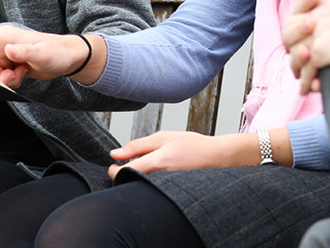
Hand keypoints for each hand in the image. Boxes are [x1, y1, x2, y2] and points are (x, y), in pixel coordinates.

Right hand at [0, 25, 100, 86]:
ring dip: (2, 79)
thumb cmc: (57, 52)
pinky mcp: (8, 63)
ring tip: (21, 74)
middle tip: (12, 76)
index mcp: (4, 36)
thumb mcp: (43, 54)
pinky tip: (22, 75)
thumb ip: (25, 52)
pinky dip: (8, 80)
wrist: (68, 58)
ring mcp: (4, 54)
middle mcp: (1, 44)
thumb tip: (9, 50)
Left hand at [108, 131, 248, 178]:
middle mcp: (159, 179)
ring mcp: (165, 187)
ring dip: (138, 176)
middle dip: (125, 174)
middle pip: (131, 182)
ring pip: (141, 185)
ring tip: (148, 165)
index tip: (114, 165)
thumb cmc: (192, 145)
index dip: (114, 170)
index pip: (124, 172)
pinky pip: (152, 188)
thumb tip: (115, 153)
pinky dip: (149, 180)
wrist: (216, 157)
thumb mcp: (164, 137)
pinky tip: (158, 172)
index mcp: (156, 162)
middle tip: (131, 163)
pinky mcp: (170, 192)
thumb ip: (138, 145)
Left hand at [282, 0, 329, 93]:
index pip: (295, 16)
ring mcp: (314, 35)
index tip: (299, 38)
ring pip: (295, 54)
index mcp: (316, 1)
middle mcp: (311, 17)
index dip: (295, 29)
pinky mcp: (322, 53)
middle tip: (297, 59)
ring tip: (301, 77)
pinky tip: (310, 89)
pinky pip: (307, 69)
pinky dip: (307, 81)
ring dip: (297, 67)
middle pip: (289, 34)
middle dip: (291, 47)